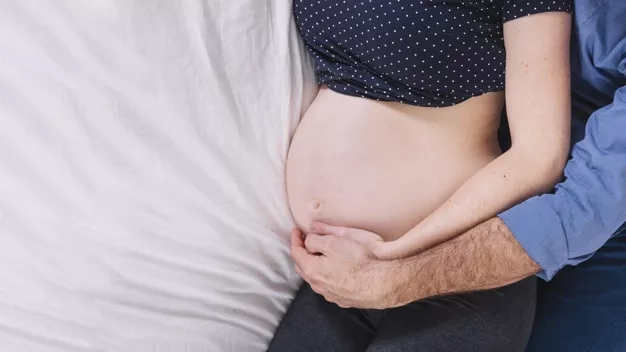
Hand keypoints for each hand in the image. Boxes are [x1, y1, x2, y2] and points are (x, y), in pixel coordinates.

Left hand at [290, 221, 406, 308]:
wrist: (383, 284)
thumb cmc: (360, 261)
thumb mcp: (336, 241)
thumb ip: (318, 237)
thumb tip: (309, 234)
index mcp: (312, 269)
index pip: (296, 252)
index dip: (295, 239)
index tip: (296, 230)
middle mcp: (318, 285)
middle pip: (302, 267)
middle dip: (302, 253)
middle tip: (305, 241)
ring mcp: (330, 294)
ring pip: (315, 279)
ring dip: (313, 266)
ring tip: (319, 256)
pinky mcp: (343, 299)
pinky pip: (328, 287)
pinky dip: (326, 277)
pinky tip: (334, 272)